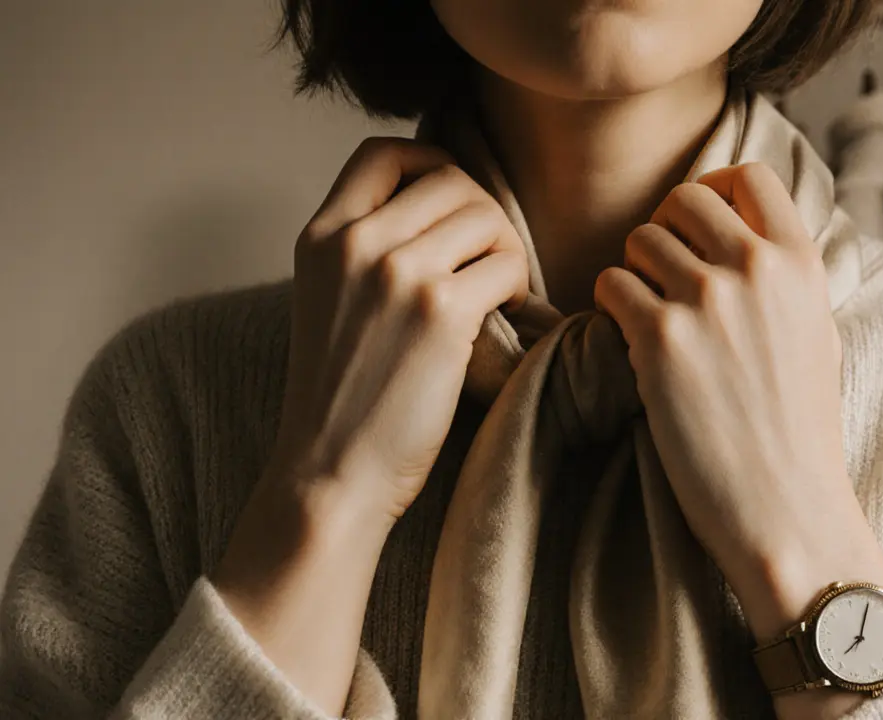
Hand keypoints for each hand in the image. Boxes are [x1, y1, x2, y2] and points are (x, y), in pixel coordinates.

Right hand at [212, 136, 527, 712]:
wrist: (329, 476)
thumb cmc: (341, 401)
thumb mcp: (329, 304)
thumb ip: (366, 253)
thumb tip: (442, 218)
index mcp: (321, 236)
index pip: (383, 151)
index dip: (432, 164)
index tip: (454, 207)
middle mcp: (355, 243)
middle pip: (450, 178)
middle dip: (485, 216)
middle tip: (491, 265)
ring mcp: (396, 272)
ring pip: (486, 216)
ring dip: (507, 250)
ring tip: (500, 294)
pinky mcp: (440, 312)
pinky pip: (505, 265)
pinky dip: (519, 287)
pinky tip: (508, 319)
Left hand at [593, 163, 882, 644]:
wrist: (787, 510)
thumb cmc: (800, 433)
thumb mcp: (815, 336)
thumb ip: (783, 279)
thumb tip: (743, 234)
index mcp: (802, 264)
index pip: (749, 176)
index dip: (714, 189)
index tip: (699, 222)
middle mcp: (756, 270)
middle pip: (684, 198)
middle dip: (663, 228)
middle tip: (660, 272)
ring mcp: (707, 302)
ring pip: (640, 240)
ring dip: (634, 272)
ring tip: (647, 317)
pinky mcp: (660, 341)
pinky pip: (612, 286)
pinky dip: (612, 308)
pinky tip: (631, 343)